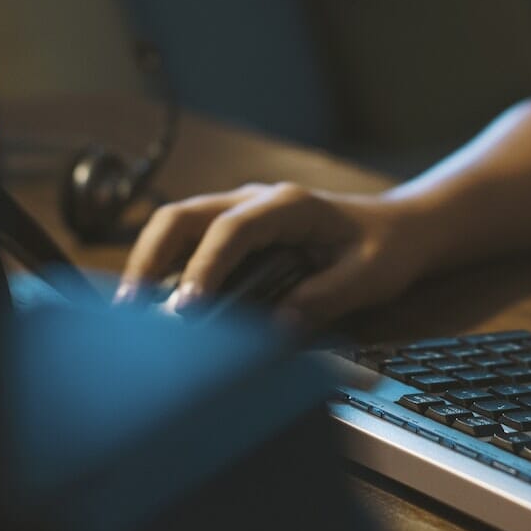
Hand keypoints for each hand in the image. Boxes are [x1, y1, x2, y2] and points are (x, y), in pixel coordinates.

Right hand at [117, 182, 431, 324]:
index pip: (232, 229)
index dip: (204, 267)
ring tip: (131, 315)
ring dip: (151, 264)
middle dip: (151, 259)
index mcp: (290, 206)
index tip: (185, 310)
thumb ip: (325, 299)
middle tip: (130, 311)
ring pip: (177, 226)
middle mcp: (256, 200)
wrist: (400, 227)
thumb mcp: (369, 277)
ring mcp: (242, 212)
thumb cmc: (386, 248)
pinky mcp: (236, 230)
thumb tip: (275, 329)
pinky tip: (156, 307)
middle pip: (184, 217)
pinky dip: (166, 269)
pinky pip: (189, 242)